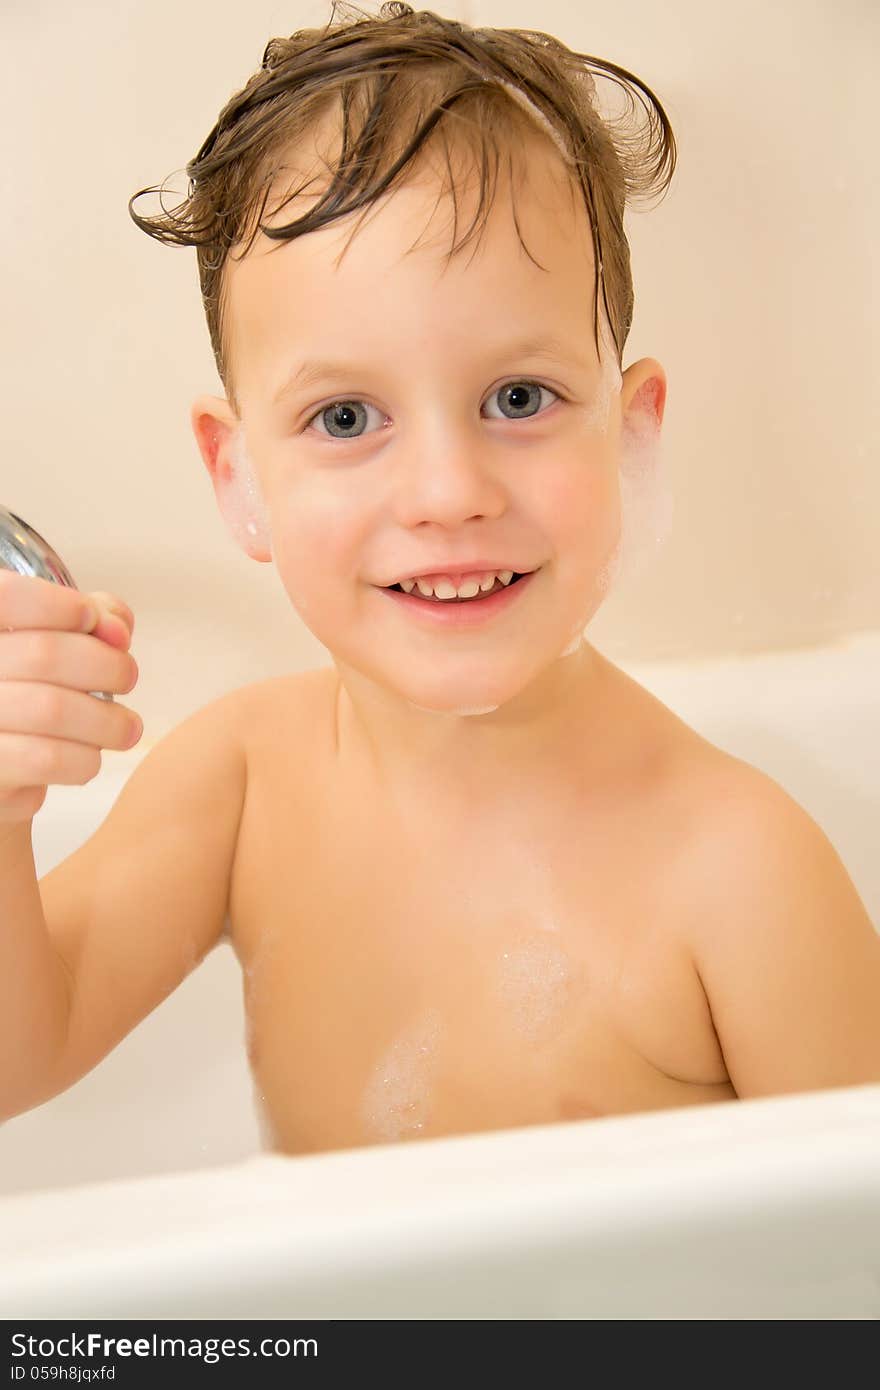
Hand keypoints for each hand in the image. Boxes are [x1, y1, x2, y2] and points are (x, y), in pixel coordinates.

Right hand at [0, 571, 141, 823]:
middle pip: (44, 654)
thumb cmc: (34, 690)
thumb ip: (90, 616)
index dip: (59, 604)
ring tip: (125, 726)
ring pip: (53, 710)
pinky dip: (86, 758)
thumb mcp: (60, 638)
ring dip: (108, 720)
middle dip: (107, 666)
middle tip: (126, 678)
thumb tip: (116, 628)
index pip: (6, 595)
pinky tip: (88, 755)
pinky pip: (49, 759)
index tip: (92, 618)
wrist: (6, 765)